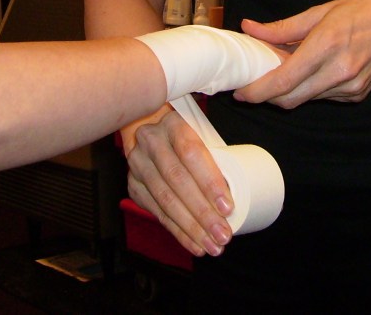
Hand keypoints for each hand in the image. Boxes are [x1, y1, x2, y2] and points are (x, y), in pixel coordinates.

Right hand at [121, 105, 234, 256]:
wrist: (154, 133)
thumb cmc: (189, 139)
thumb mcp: (201, 136)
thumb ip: (215, 157)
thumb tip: (237, 194)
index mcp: (172, 124)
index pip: (191, 153)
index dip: (210, 182)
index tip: (227, 207)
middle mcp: (151, 142)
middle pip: (177, 180)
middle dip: (202, 213)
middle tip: (223, 234)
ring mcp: (138, 164)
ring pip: (165, 200)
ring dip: (191, 228)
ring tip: (212, 245)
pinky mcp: (133, 185)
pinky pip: (157, 212)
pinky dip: (178, 231)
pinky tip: (194, 244)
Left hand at [234, 0, 370, 107]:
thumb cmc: (367, 8)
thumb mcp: (323, 10)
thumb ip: (284, 27)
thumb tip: (250, 28)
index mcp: (327, 45)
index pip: (283, 80)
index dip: (257, 91)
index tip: (240, 92)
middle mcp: (339, 72)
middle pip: (290, 98)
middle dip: (266, 96)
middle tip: (252, 84)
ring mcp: (351, 87)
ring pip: (306, 99)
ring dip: (288, 90)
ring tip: (282, 69)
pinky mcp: (359, 94)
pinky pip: (324, 96)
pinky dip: (309, 88)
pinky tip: (309, 71)